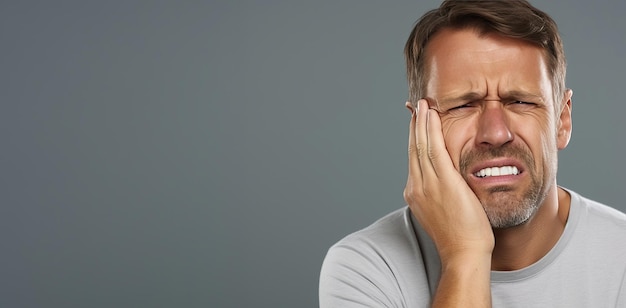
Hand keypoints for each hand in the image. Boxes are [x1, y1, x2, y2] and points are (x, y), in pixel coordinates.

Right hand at [404, 99, 493, 263]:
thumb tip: (446, 185)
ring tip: (423, 105)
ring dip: (421, 122)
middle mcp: (416, 186)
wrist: (463, 253)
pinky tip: (431, 115)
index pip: (413, 158)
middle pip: (413, 148)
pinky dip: (430, 129)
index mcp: (415, 193)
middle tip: (417, 106)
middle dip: (415, 125)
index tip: (417, 123)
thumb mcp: (442, 212)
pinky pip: (434, 148)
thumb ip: (439, 194)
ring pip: (420, 144)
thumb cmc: (459, 236)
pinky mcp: (443, 181)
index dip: (414, 138)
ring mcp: (427, 183)